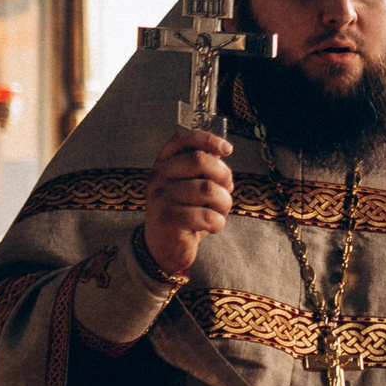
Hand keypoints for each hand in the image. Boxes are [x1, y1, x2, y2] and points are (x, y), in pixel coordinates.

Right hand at [144, 127, 233, 277]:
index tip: (227, 150)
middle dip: (224, 176)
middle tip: (225, 192)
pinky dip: (218, 223)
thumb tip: (222, 150)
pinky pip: (206, 215)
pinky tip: (211, 227)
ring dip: (223, 203)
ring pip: (208, 189)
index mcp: (164, 164)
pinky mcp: (168, 219)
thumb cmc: (184, 213)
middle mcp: (158, 177)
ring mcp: (161, 197)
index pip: (182, 139)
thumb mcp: (191, 186)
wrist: (164, 247)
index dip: (207, 139)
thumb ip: (203, 169)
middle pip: (200, 160)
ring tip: (217, 213)